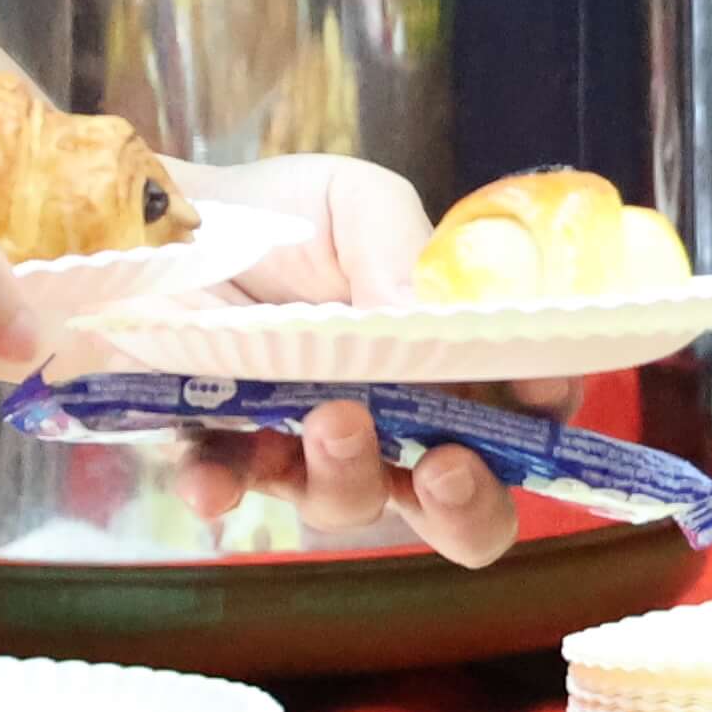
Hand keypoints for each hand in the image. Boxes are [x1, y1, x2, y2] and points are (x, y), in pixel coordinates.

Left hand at [158, 157, 545, 567]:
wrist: (170, 215)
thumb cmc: (285, 215)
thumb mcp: (357, 204)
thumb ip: (403, 251)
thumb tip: (430, 319)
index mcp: (443, 370)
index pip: (521, 421)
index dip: (541, 426)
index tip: (535, 396)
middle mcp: (388, 426)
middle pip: (456, 507)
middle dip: (467, 505)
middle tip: (447, 467)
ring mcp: (303, 447)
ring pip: (349, 502)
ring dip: (349, 474)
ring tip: (330, 416)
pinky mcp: (222, 448)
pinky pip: (228, 487)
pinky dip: (224, 489)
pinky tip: (212, 481)